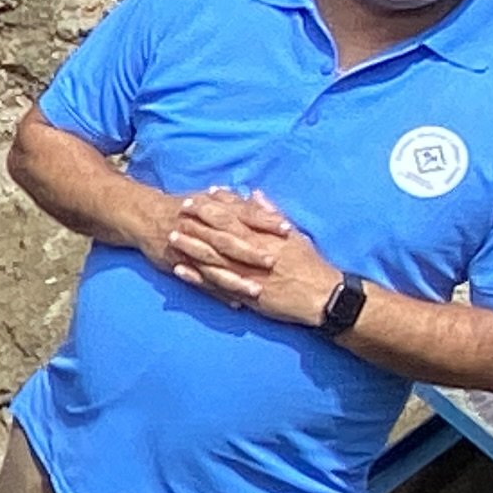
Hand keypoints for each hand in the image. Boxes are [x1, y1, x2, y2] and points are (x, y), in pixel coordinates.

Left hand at [166, 187, 340, 325]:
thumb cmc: (310, 265)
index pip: (236, 215)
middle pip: (219, 231)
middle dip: (198, 220)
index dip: (217, 205)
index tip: (201, 195)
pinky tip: (179, 270)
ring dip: (190, 245)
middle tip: (179, 209)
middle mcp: (252, 251)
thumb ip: (271, 215)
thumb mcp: (294, 235)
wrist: (321, 296)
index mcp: (264, 235)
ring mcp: (245, 272)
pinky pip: (214, 283)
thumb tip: (256, 196)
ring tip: (171, 236)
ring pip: (212, 256)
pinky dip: (195, 276)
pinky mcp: (242, 292)